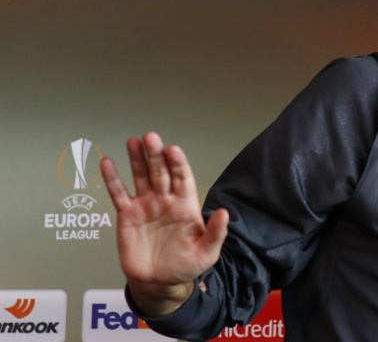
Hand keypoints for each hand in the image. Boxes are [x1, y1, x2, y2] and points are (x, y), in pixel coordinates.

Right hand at [101, 132, 228, 316]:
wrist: (158, 282)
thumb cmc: (184, 266)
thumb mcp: (206, 253)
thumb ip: (215, 233)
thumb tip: (225, 214)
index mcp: (186, 205)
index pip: (182, 178)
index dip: (178, 164)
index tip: (173, 150)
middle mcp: (166, 200)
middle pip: (161, 172)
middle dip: (156, 155)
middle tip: (151, 138)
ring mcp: (146, 205)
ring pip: (141, 176)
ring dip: (137, 159)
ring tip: (133, 142)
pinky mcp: (127, 215)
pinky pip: (119, 193)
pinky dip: (112, 179)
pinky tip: (107, 163)